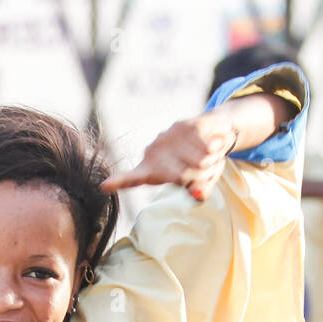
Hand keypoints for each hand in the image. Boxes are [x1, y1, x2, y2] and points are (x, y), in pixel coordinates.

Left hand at [101, 111, 238, 199]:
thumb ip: (200, 190)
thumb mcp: (203, 181)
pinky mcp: (184, 125)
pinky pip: (204, 146)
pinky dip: (214, 148)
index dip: (119, 182)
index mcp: (152, 171)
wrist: (217, 131)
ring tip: (208, 155)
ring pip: (195, 161)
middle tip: (204, 170)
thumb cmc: (203, 163)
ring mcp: (167, 137)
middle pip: (180, 177)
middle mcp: (154, 152)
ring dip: (208, 161)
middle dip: (197, 177)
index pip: (133, 178)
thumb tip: (197, 194)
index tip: (104, 186)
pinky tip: (213, 143)